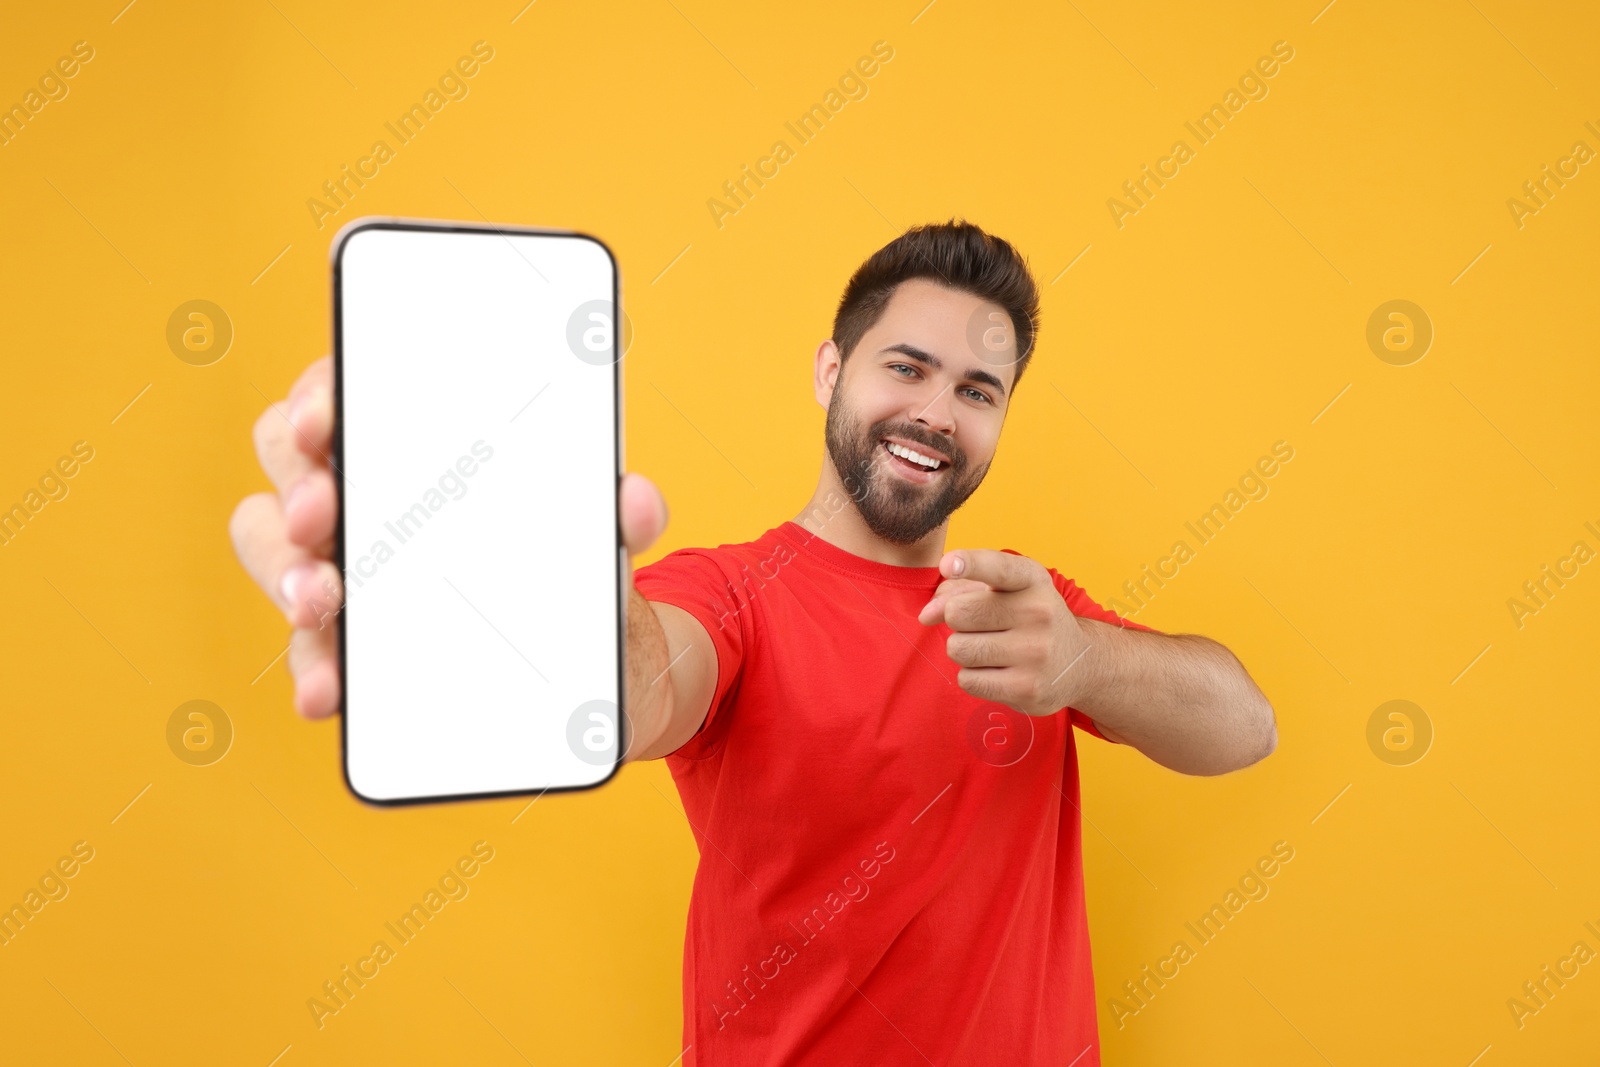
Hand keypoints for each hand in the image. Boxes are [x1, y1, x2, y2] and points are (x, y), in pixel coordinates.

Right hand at [230, 357, 671, 721]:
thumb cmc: (575, 561)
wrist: (597, 659)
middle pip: (289, 460)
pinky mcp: (348, 640)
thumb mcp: (601, 534)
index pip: (347, 387)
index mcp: (418, 437)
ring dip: (286, 572)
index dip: (321, 392)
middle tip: (326, 514)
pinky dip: (314, 666)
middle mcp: (365, 489)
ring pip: (274, 547)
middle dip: (298, 484)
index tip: (325, 417)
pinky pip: (309, 647)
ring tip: (323, 603)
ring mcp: (345, 562)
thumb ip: (620, 513)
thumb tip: (637, 503)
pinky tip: (330, 690)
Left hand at [916, 549, 1094, 716]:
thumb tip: (926, 616)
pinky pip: (967, 680)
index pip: (998, 568)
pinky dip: (973, 676)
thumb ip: (959, 590)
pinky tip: (998, 671)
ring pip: (958, 649)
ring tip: (991, 648)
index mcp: (1032, 579)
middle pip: (958, 613)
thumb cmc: (1027, 618)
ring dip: (963, 649)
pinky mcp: (1027, 689)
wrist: (1079, 662)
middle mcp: (1039, 612)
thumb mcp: (1004, 591)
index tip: (948, 565)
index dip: (970, 564)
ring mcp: (1036, 653)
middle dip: (957, 619)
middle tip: (981, 625)